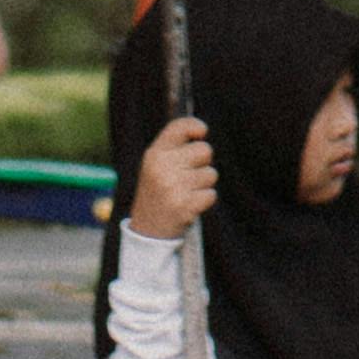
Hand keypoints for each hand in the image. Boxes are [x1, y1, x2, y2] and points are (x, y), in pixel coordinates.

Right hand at [129, 111, 218, 236]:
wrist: (147, 231)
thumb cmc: (157, 193)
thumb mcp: (155, 165)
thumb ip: (174, 147)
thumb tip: (202, 130)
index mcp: (154, 154)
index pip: (180, 127)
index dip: (196, 126)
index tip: (202, 133)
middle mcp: (163, 167)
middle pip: (205, 150)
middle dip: (203, 163)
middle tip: (188, 176)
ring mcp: (174, 187)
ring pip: (211, 174)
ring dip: (203, 184)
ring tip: (186, 193)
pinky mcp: (185, 206)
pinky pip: (211, 194)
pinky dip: (205, 200)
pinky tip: (190, 205)